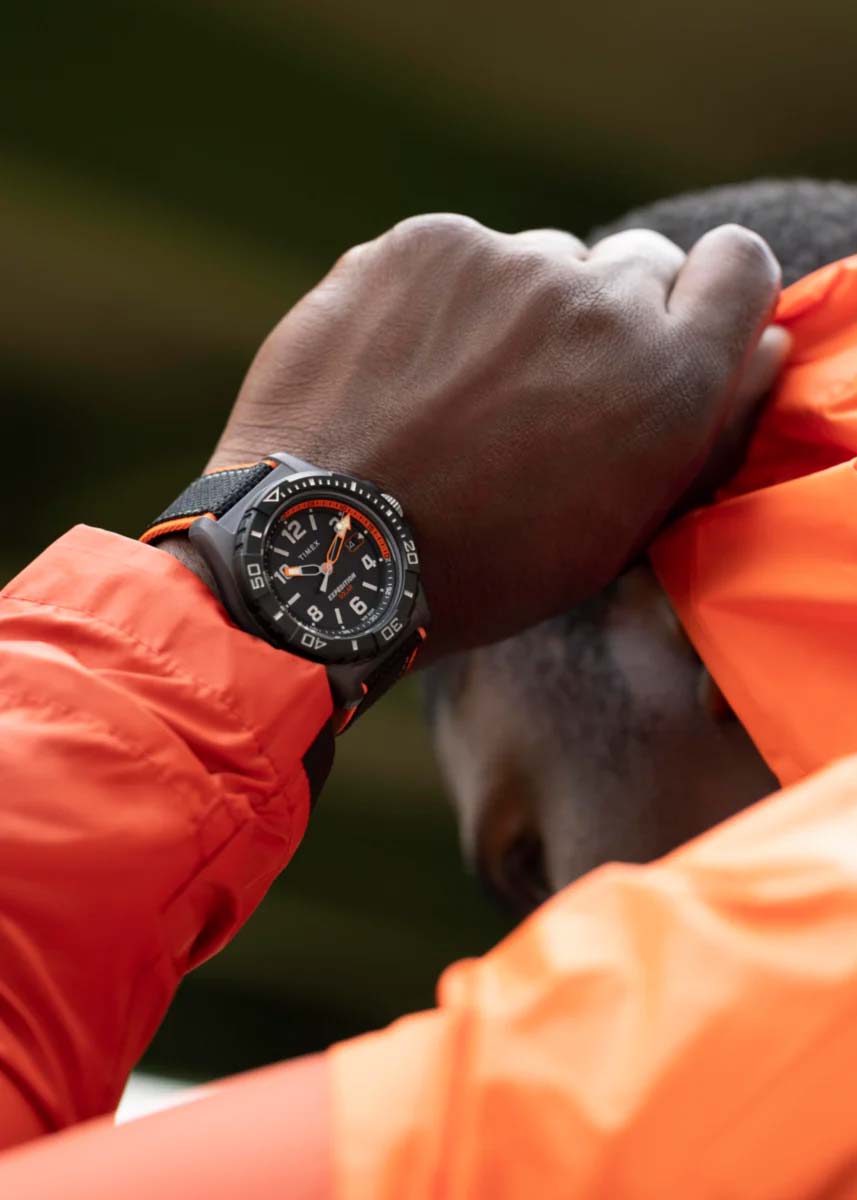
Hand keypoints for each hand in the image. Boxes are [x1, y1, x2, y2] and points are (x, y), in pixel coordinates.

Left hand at [205, 215, 785, 656]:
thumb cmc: (480, 565)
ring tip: (452, 397)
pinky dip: (438, 300)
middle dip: (603, 318)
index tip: (668, 326)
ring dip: (515, 310)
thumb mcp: (617, 531)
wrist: (325, 551)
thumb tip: (757, 346)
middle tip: (539, 392)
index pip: (737, 269)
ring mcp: (507, 261)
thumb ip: (704, 430)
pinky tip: (400, 373)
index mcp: (668, 380)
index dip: (706, 296)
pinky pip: (458, 256)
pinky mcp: (425, 243)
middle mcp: (601, 301)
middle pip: (635, 265)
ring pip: (539, 261)